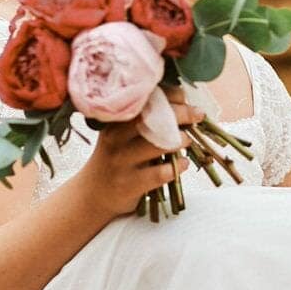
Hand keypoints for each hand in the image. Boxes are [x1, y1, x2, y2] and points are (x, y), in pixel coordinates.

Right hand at [73, 95, 200, 218]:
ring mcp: (123, 162)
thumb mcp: (121, 134)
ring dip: (180, 140)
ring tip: (187, 141)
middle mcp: (116, 138)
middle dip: (182, 113)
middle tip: (197, 115)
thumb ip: (145, 120)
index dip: (169, 95)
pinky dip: (177, 167)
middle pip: (153, 118)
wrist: (93, 193)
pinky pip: (161, 173)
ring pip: (158, 144)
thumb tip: (182, 102)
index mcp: (116, 121)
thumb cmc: (116, 158)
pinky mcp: (130, 184)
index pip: (145, 99)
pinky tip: (183, 164)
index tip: (184, 98)